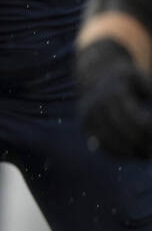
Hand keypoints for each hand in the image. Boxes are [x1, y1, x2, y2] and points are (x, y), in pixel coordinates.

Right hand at [77, 38, 151, 158]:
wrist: (95, 75)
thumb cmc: (127, 80)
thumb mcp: (142, 79)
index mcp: (115, 90)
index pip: (136, 118)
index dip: (149, 130)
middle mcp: (98, 103)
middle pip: (124, 131)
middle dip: (142, 143)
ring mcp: (89, 115)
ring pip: (112, 141)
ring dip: (131, 152)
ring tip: (145, 155)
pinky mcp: (85, 125)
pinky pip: (101, 145)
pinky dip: (117, 154)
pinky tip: (131, 154)